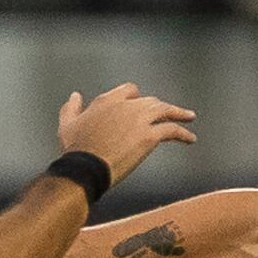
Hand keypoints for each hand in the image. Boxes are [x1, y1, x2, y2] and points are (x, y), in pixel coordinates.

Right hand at [58, 83, 196, 184]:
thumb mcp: (67, 124)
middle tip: (170, 112)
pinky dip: (184, 133)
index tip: (142, 102)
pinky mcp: (149, 136)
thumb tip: (75, 95)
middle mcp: (126, 106)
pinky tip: (191, 138)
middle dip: (161, 106)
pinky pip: (172, 130)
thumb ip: (71, 107)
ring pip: (165, 111)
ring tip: (189, 117)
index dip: (137, 96)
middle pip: (150, 101)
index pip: (129, 90)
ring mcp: (139, 120)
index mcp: (107, 101)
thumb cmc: (75, 150)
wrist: (86, 167)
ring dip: (179, 113)